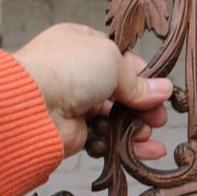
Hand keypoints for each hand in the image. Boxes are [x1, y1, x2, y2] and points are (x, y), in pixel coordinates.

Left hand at [14, 23, 172, 158]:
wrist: (34, 105)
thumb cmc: (64, 68)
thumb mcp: (112, 60)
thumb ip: (138, 81)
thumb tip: (162, 90)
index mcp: (84, 45)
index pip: (121, 60)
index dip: (143, 77)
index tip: (160, 91)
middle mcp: (79, 73)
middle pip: (121, 92)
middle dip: (143, 106)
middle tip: (159, 117)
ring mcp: (76, 103)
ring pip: (115, 118)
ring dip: (136, 127)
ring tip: (149, 133)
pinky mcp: (76, 131)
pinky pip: (106, 140)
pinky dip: (124, 146)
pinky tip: (141, 150)